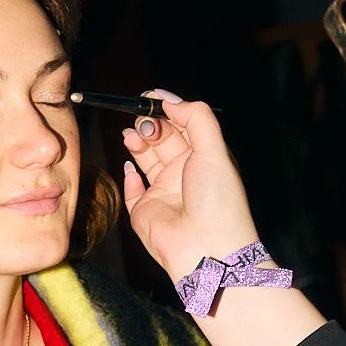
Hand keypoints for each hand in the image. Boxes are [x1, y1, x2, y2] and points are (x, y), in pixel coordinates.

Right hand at [120, 97, 258, 283]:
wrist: (207, 248)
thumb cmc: (217, 200)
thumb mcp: (214, 150)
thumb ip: (195, 118)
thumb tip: (169, 99)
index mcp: (203, 159)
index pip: (182, 126)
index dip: (167, 110)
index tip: (150, 97)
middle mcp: (183, 174)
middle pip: (161, 139)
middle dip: (149, 124)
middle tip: (143, 121)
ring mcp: (163, 192)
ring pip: (144, 159)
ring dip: (137, 142)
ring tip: (132, 135)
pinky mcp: (144, 211)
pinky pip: (131, 189)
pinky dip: (129, 176)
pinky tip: (131, 168)